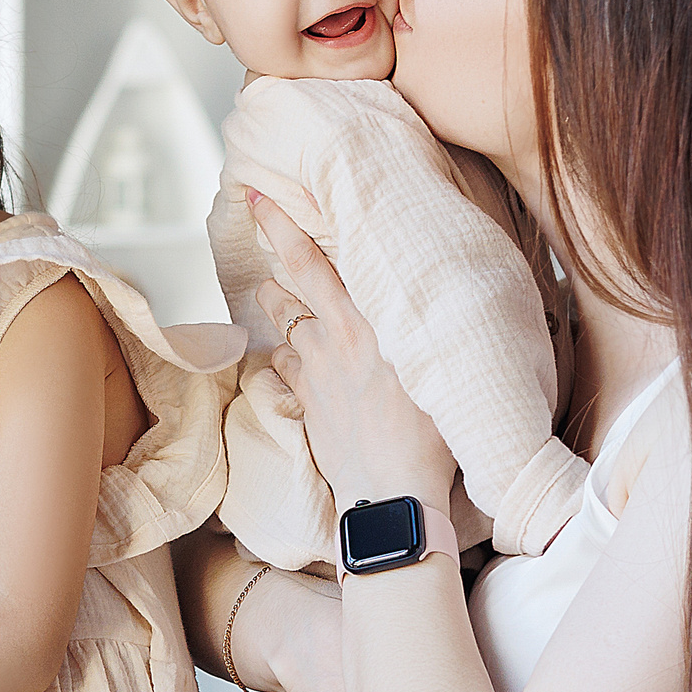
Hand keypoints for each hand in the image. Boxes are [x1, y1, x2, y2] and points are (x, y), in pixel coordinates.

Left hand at [249, 190, 456, 506]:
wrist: (394, 492)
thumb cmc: (432, 430)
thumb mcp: (435, 363)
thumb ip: (420, 323)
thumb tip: (421, 291)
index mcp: (362, 323)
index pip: (310, 263)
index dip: (280, 227)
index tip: (256, 198)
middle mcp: (330, 341)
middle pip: (285, 288)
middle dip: (270, 252)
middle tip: (256, 220)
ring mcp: (313, 374)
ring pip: (281, 326)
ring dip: (276, 306)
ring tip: (275, 289)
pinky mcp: (308, 405)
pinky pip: (284, 369)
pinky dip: (283, 354)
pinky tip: (289, 352)